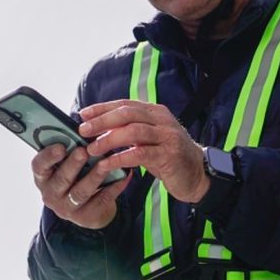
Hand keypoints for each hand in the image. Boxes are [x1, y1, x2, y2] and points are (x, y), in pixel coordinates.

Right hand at [31, 143, 128, 229]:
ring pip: (81, 191)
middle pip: (62, 179)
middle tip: (83, 151)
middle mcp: (51, 194)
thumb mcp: (66, 163)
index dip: (48, 156)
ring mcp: (67, 208)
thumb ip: (70, 147)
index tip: (61, 146)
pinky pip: (101, 200)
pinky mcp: (86, 217)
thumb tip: (83, 125)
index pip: (39, 165)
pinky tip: (123, 175)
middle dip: (73, 164)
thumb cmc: (75, 176)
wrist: (86, 208)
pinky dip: (113, 187)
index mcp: (43, 176)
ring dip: (94, 176)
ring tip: (105, 163)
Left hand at [78, 99, 208, 203]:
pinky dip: (121, 157)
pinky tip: (108, 164)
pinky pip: (141, 153)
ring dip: (109, 139)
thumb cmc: (167, 157)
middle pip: (127, 113)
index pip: (125, 104)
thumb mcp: (148, 139)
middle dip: (102, 121)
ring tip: (92, 149)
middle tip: (83, 130)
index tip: (82, 114)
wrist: (196, 175)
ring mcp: (168, 136)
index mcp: (155, 112)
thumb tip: (97, 128)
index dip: (102, 108)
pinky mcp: (170, 155)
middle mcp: (162, 120)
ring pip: (133, 131)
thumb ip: (129, 130)